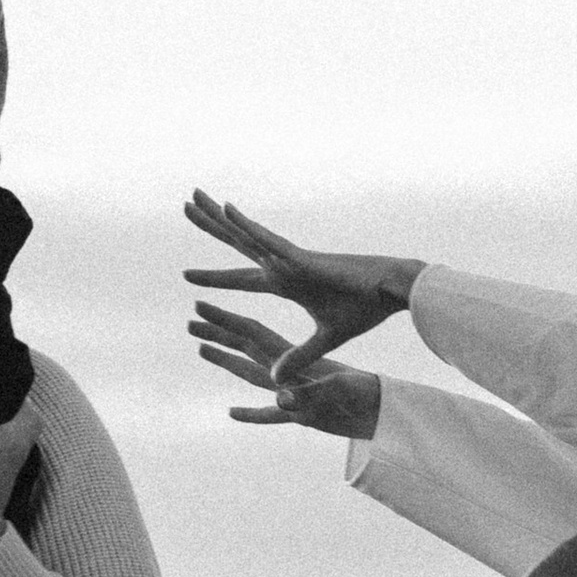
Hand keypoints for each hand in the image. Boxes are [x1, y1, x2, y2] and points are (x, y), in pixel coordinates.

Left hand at [183, 190, 419, 378]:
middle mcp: (283, 265)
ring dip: (218, 218)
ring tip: (193, 199)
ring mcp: (290, 258)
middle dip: (211, 227)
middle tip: (186, 206)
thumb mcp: (324, 340)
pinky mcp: (301, 258)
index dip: (215, 277)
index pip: (242, 280)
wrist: (390, 292)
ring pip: (244, 234)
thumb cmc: (364, 309)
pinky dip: (247, 225)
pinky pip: (267, 239)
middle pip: (237, 243)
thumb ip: (299, 356)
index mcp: (287, 283)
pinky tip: (227, 210)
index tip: (186, 276)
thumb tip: (275, 378)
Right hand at [188, 301, 380, 439]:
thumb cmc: (364, 394)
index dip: (224, 320)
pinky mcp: (305, 414)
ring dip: (228, 360)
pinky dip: (251, 414)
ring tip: (202, 349)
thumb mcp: (334, 392)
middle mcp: (288, 372)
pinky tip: (233, 416)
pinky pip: (270, 413)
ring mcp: (296, 392)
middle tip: (190, 322)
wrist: (385, 410)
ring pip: (252, 371)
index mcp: (291, 358)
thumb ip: (305, 395)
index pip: (251, 334)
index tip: (198, 304)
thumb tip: (276, 394)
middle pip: (247, 344)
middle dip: (219, 332)